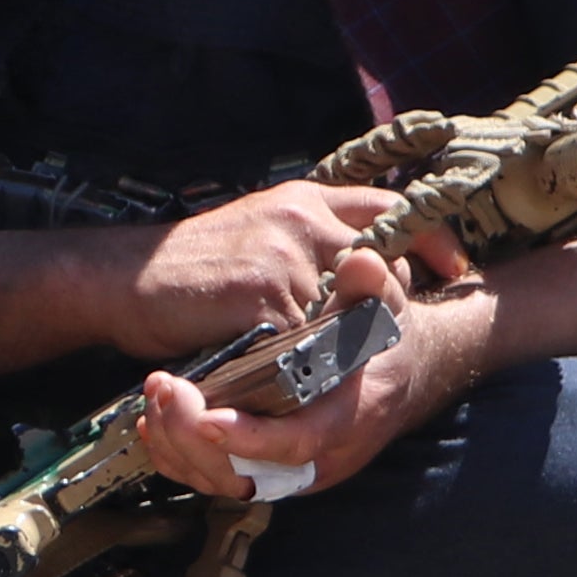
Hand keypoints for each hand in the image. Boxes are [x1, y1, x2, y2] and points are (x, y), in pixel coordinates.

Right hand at [90, 178, 453, 362]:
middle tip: (390, 337)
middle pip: (383, 266)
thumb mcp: (257, 232)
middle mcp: (303, 218)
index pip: (389, 208)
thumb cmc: (187, 267)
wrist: (122, 278)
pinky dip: (309, 363)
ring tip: (337, 367)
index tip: (454, 268)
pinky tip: (298, 377)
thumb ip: (306, 241)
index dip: (430, 239)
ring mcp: (287, 255)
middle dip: (389, 306)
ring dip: (347, 343)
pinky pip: (312, 340)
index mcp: (305, 199)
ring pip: (351, 310)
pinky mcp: (267, 295)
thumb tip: (355, 268)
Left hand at [136, 275, 495, 504]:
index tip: (207, 417)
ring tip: (153, 400)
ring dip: (179, 446)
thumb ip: (369, 287)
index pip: (299, 442)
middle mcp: (321, 455)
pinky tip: (152, 423)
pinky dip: (179, 456)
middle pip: (250, 473)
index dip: (252, 437)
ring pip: (225, 480)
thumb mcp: (384, 310)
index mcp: (351, 417)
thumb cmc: (387, 340)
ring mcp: (293, 468)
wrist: (402, 375)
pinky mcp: (270, 467)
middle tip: (164, 393)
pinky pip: (216, 476)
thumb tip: (362, 262)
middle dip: (196, 441)